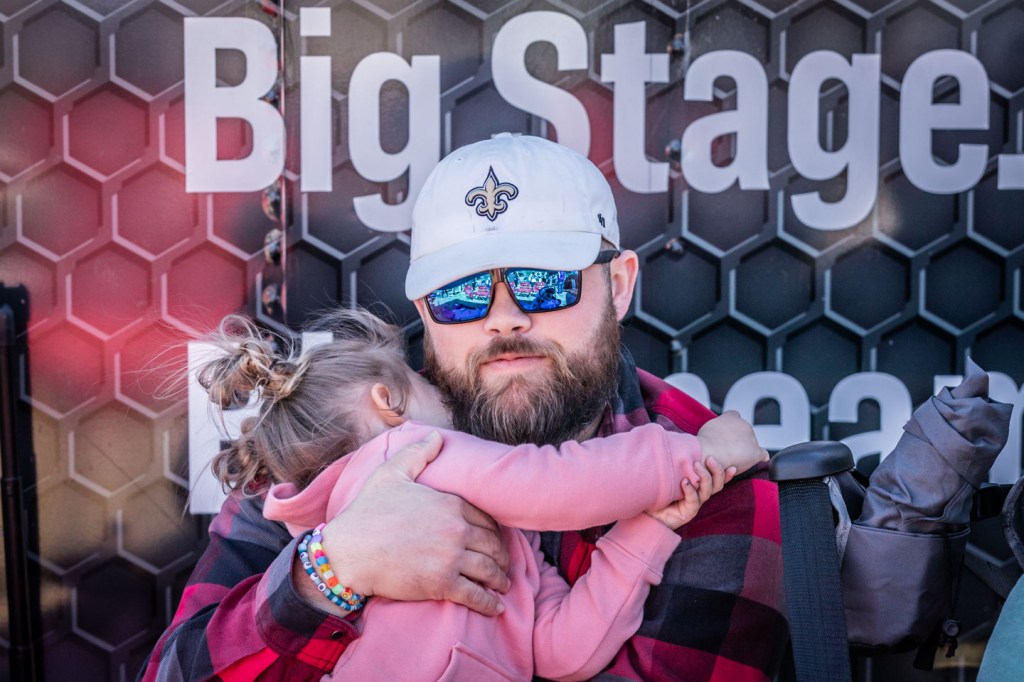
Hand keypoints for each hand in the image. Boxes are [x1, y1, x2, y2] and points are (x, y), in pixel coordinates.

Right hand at [296, 431, 510, 615]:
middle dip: (501, 556)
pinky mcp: (442, 584)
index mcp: (450, 504)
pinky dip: (489, 603)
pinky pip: (475, 595)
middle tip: (503, 564)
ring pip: (489, 569)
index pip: (486, 519)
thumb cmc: (367, 511)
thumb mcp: (390, 473)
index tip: (496, 540)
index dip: (494, 531)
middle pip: (492, 544)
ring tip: (502, 584)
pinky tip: (495, 606)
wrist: (349, 551)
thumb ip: (417, 454)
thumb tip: (436, 435)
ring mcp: (451, 557)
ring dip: (500, 578)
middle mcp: (456, 529)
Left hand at [647, 457, 731, 529]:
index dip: (726, 475)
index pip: (717, 480)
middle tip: (709, 458)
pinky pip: (693, 500)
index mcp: (699, 486)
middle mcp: (699, 495)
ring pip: (708, 491)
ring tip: (696, 465)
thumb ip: (677, 462)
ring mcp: (694, 504)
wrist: (649, 511)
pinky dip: (690, 490)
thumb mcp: (669, 474)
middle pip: (717, 484)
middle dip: (717, 470)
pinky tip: (685, 482)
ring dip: (704, 476)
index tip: (733, 466)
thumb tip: (676, 441)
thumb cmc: (659, 490)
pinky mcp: (687, 512)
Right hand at [696, 410, 768, 474]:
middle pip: (744, 430)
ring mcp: (751, 438)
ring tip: (731, 458)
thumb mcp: (707, 428)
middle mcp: (744, 424)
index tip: (727, 432)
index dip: (731, 425)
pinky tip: (761, 459)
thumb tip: (716, 431)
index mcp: (731, 417)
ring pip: (751, 442)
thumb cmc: (704, 443)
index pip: (735, 416)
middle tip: (726, 448)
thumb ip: (716, 426)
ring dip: (744, 448)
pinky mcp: (755, 452)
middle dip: (737, 438)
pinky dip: (760, 457)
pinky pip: (762, 454)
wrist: (708, 455)